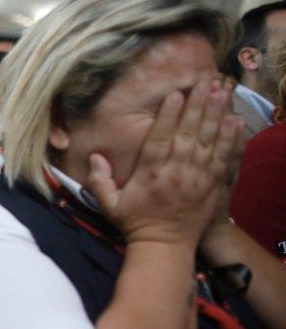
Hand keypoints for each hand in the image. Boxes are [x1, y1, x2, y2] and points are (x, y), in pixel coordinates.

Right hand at [86, 80, 241, 247]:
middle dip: (199, 105)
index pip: (160, 138)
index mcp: (150, 173)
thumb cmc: (135, 223)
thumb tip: (93, 156)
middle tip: (207, 81)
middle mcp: (176, 172)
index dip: (169, 115)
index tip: (176, 93)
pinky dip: (231, 139)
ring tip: (224, 92)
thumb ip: (98, 180)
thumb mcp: (109, 204)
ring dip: (217, 115)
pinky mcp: (212, 186)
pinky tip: (236, 121)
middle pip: (189, 133)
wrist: (164, 247)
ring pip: (209, 141)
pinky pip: (225, 158)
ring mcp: (197, 179)